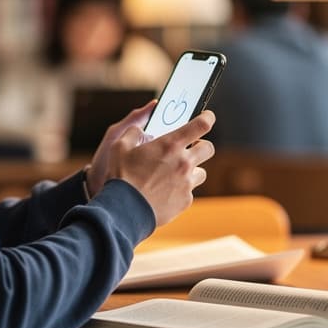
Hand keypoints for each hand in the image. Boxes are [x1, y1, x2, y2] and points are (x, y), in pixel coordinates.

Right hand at [90, 109, 215, 227]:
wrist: (125, 210)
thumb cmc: (122, 176)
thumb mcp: (119, 146)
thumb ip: (132, 132)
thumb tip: (138, 129)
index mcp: (170, 145)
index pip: (201, 125)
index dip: (207, 118)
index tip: (207, 117)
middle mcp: (183, 162)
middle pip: (208, 148)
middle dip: (201, 146)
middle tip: (190, 148)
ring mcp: (186, 183)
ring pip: (201, 172)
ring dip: (192, 170)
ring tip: (175, 174)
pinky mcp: (185, 200)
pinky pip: (189, 191)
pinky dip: (181, 189)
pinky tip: (165, 192)